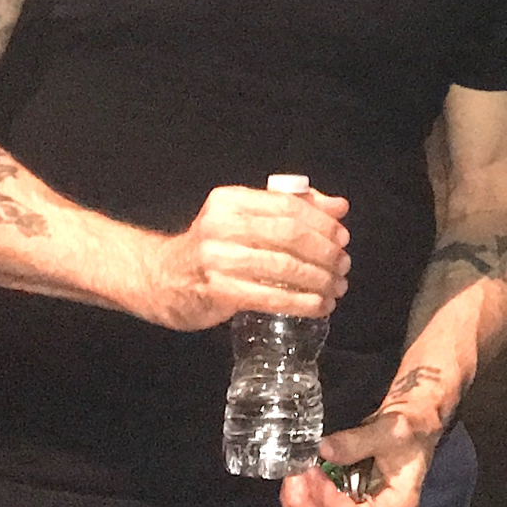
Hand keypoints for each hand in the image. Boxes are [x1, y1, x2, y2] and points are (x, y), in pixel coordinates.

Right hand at [131, 184, 349, 330]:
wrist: (162, 279)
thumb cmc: (213, 248)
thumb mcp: (244, 219)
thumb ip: (290, 209)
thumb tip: (339, 207)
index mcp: (231, 201)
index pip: (287, 205)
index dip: (322, 222)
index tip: (343, 237)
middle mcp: (221, 225)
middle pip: (290, 235)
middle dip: (326, 252)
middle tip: (344, 265)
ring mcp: (217, 259)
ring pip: (284, 266)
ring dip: (320, 279)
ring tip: (337, 287)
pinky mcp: (217, 291)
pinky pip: (271, 296)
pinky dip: (302, 302)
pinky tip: (319, 306)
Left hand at [279, 405, 436, 506]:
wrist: (410, 433)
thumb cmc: (409, 434)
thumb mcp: (391, 431)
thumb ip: (357, 441)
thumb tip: (321, 449)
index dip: (330, 503)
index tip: (314, 472)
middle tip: (297, 475)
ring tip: (293, 476)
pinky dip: (297, 506)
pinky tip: (295, 481)